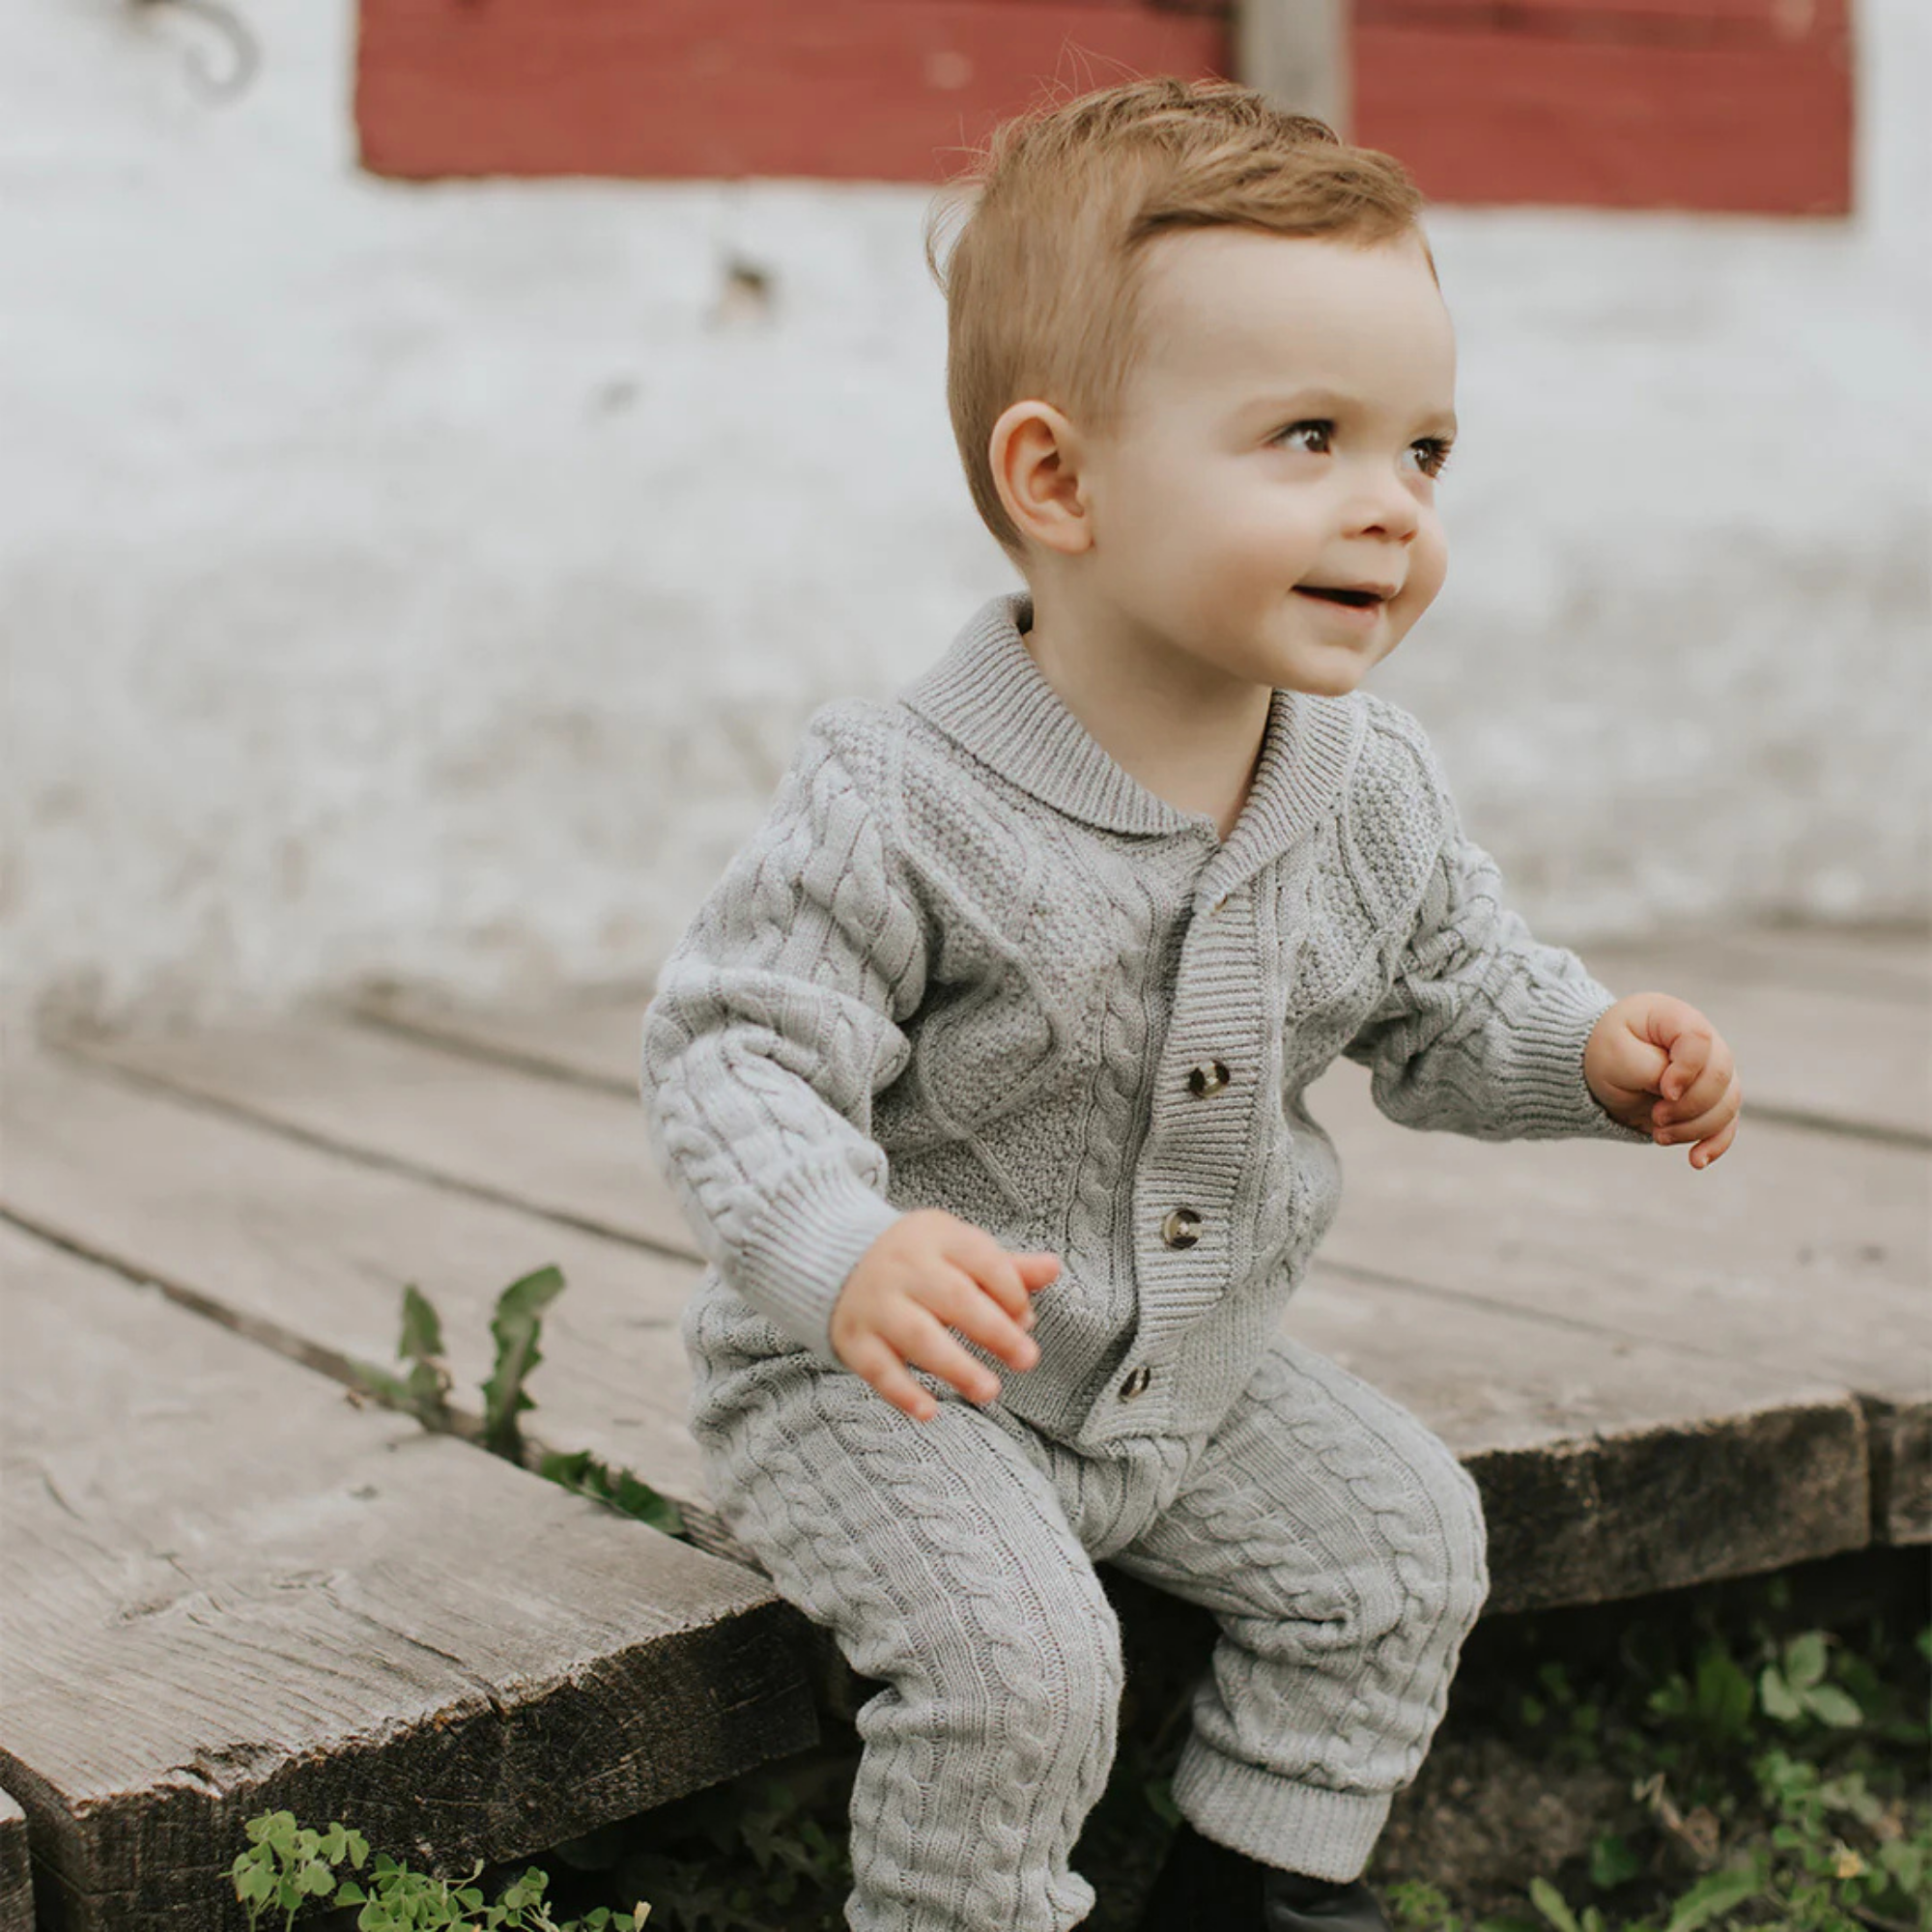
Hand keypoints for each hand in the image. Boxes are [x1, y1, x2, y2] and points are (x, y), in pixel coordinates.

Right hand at [829, 1209, 1058, 1421]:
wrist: (831, 1261)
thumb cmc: (915, 1260)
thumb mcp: (956, 1250)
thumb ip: (1004, 1267)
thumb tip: (1053, 1269)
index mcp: (936, 1239)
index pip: (982, 1259)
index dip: (1010, 1290)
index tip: (1026, 1319)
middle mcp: (903, 1268)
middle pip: (954, 1298)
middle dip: (994, 1330)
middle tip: (1027, 1359)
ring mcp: (876, 1304)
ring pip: (918, 1336)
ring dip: (956, 1366)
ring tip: (989, 1390)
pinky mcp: (853, 1339)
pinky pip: (877, 1369)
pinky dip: (902, 1392)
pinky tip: (929, 1412)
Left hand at [1584, 991, 1741, 1169]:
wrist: (1603, 1066)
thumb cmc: (1606, 1052)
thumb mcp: (1615, 1055)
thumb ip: (1650, 1069)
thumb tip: (1678, 1093)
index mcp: (1676, 1018)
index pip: (1699, 1039)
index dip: (1687, 1070)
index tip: (1663, 1091)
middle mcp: (1704, 1042)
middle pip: (1720, 1077)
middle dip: (1689, 1106)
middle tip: (1656, 1117)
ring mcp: (1712, 1071)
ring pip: (1726, 1104)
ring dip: (1695, 1127)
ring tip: (1659, 1135)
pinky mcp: (1711, 1100)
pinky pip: (1726, 1123)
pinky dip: (1715, 1143)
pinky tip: (1696, 1160)